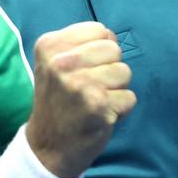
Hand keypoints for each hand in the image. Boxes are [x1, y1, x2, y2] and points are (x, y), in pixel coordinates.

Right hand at [26, 21, 136, 177]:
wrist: (47, 148)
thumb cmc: (58, 101)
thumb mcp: (54, 64)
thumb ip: (80, 45)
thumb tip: (112, 37)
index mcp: (49, 46)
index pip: (99, 30)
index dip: (98, 51)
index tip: (81, 70)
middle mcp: (62, 62)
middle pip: (114, 49)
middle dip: (109, 69)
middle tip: (88, 89)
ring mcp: (80, 84)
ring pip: (125, 72)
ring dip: (116, 89)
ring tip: (94, 102)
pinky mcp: (98, 105)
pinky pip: (130, 97)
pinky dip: (120, 109)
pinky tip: (99, 116)